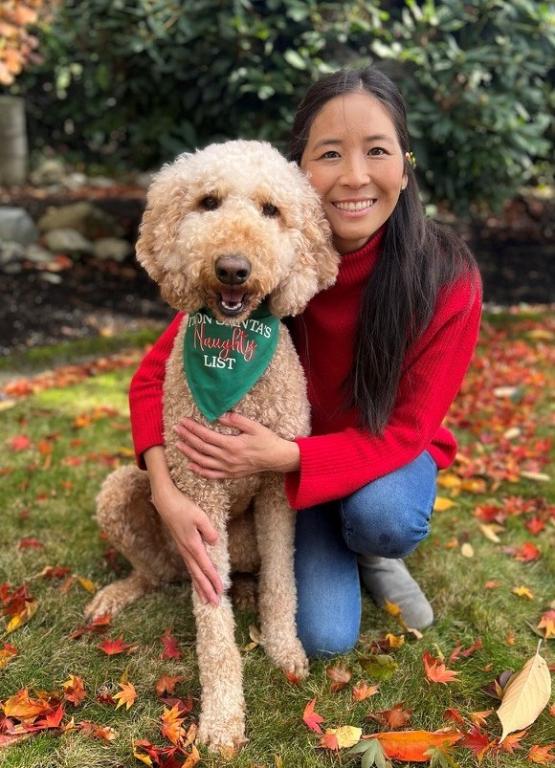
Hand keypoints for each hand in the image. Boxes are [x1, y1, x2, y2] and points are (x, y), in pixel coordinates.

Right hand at [150, 481, 222, 604]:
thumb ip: (209, 531)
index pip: (206, 567)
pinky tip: (197, 579)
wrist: (165, 500)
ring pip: (192, 572)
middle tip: (214, 605)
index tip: (221, 592)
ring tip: (205, 599)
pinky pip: (189, 565)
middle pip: (198, 575)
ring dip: (200, 586)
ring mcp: (182, 548)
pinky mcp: (181, 544)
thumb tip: (214, 543)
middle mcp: (186, 550)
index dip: (213, 580)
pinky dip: (194, 576)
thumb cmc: (183, 506)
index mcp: (192, 545)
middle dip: (206, 590)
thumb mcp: (200, 516)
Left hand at [173, 412, 299, 479]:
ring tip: (178, 445)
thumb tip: (219, 416)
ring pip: (203, 462)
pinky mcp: (230, 475)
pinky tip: (190, 465)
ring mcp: (228, 468)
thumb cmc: (266, 440)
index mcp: (232, 445)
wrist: (276, 458)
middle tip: (176, 429)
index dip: (193, 429)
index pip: (206, 436)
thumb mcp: (253, 426)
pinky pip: (211, 475)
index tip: (183, 422)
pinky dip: (199, 470)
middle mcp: (227, 458)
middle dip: (187, 438)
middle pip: (201, 448)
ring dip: (188, 453)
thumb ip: (236, 420)